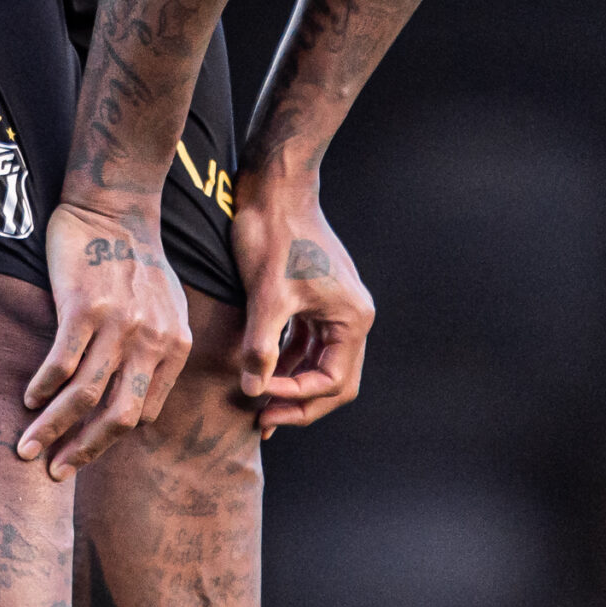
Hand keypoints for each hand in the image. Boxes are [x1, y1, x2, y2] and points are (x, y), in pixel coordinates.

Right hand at [18, 199, 192, 478]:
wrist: (117, 207)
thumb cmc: (137, 261)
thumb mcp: (169, 310)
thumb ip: (157, 354)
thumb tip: (134, 407)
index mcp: (175, 347)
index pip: (140, 414)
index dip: (107, 438)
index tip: (79, 450)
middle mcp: (153, 340)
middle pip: (116, 416)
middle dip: (81, 451)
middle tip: (53, 470)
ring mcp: (120, 324)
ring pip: (84, 395)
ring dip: (52, 428)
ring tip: (26, 448)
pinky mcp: (86, 306)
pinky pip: (61, 361)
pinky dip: (43, 388)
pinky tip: (28, 399)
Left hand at [231, 174, 373, 436]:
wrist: (273, 187)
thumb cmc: (274, 234)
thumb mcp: (266, 296)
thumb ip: (261, 347)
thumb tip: (253, 390)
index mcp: (352, 318)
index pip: (333, 381)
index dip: (296, 396)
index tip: (258, 398)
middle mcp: (351, 316)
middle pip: (334, 379)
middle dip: (300, 401)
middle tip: (264, 419)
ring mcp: (334, 307)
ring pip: (319, 363)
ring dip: (291, 384)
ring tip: (258, 404)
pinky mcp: (315, 299)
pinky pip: (305, 344)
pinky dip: (285, 361)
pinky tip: (259, 374)